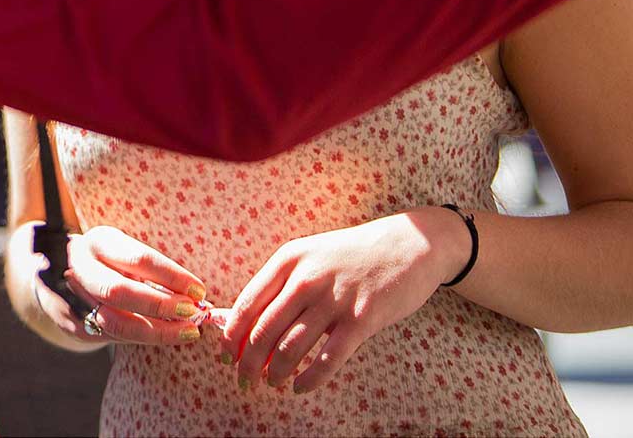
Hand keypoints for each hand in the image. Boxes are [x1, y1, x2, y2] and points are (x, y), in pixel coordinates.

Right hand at [34, 225, 208, 346]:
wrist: (62, 277)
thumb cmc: (110, 263)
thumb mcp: (126, 254)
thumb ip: (154, 274)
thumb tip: (197, 296)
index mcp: (99, 241)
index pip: (137, 258)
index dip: (171, 276)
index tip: (198, 291)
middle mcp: (81, 266)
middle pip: (118, 291)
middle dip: (160, 306)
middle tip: (192, 313)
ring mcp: (72, 297)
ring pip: (115, 321)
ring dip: (156, 331)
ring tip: (186, 331)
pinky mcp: (74, 324)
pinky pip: (113, 337)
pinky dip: (144, 338)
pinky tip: (166, 336)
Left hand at [221, 209, 466, 393]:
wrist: (408, 244)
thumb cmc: (352, 256)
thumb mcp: (310, 258)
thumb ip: (282, 286)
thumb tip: (248, 324)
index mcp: (287, 261)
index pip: (246, 305)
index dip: (230, 337)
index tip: (225, 358)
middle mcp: (305, 279)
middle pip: (263, 331)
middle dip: (248, 363)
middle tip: (244, 380)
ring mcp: (333, 300)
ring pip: (291, 348)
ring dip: (276, 372)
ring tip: (273, 383)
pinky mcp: (361, 320)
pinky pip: (328, 359)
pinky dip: (310, 379)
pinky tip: (300, 387)